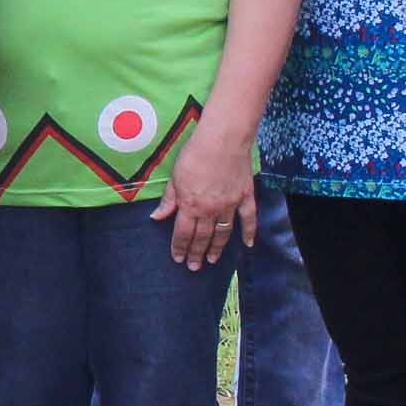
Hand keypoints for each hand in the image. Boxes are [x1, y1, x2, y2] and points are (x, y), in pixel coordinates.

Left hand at [153, 121, 257, 271]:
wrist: (224, 139)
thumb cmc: (195, 154)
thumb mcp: (175, 176)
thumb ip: (169, 200)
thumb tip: (157, 218)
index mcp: (190, 205)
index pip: (183, 234)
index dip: (180, 248)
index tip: (178, 259)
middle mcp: (210, 210)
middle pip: (203, 237)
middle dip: (196, 253)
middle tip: (194, 267)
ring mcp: (230, 205)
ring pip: (223, 233)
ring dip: (217, 248)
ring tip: (212, 261)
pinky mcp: (245, 196)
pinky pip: (248, 219)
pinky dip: (249, 233)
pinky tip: (248, 245)